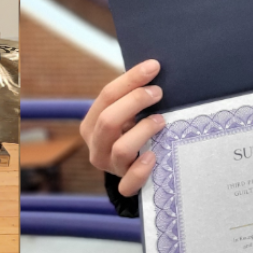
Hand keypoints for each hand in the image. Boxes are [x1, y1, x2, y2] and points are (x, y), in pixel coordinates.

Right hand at [80, 59, 166, 194]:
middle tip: (158, 92)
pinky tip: (154, 156)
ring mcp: (110, 167)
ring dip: (143, 131)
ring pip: (121, 149)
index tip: (154, 67)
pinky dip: (141, 170)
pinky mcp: (124, 185)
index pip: (106, 95)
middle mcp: (96, 146)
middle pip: (109, 120)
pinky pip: (129, 184)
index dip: (131, 79)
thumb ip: (131, 97)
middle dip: (135, 101)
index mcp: (91, 124)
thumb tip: (154, 68)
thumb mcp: (126, 115)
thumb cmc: (131, 132)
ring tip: (160, 120)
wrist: (131, 169)